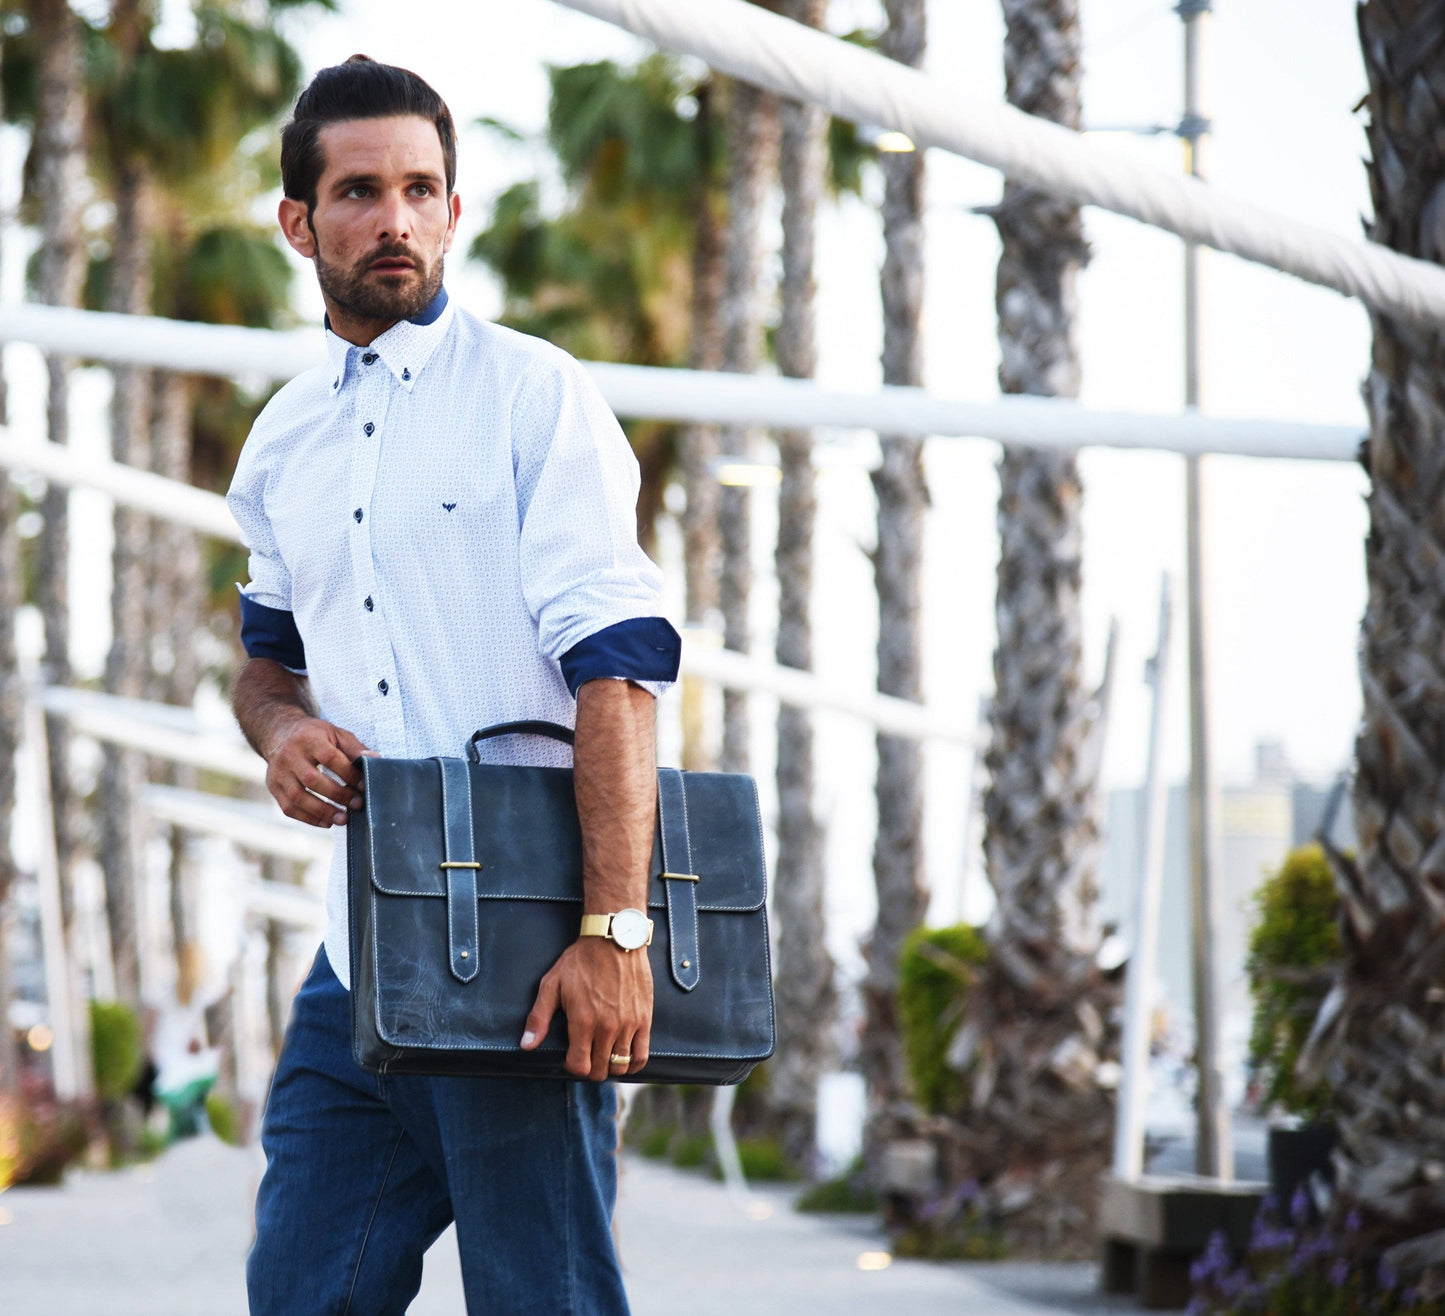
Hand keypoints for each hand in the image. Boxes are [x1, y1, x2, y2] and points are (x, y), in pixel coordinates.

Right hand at [263, 715, 372, 827]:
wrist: (280, 733)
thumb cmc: (315, 736)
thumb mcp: (336, 734)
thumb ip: (354, 748)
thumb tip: (375, 761)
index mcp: (309, 739)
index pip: (330, 758)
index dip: (348, 774)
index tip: (364, 785)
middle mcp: (290, 755)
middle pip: (313, 780)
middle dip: (338, 795)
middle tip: (357, 804)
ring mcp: (279, 772)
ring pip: (298, 797)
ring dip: (322, 811)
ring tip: (343, 819)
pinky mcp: (273, 786)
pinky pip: (288, 807)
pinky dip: (308, 818)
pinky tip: (326, 822)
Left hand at [520, 938, 652, 1080]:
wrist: (614, 939)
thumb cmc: (582, 960)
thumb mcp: (552, 984)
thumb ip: (538, 1017)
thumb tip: (527, 1045)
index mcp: (582, 1021)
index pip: (579, 1066)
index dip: (572, 1066)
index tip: (571, 1057)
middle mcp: (607, 1027)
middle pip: (600, 1070)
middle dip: (591, 1068)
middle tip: (587, 1055)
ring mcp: (628, 1025)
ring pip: (620, 1066)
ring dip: (610, 1066)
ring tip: (605, 1055)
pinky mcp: (644, 1019)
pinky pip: (642, 1055)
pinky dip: (633, 1064)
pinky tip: (625, 1057)